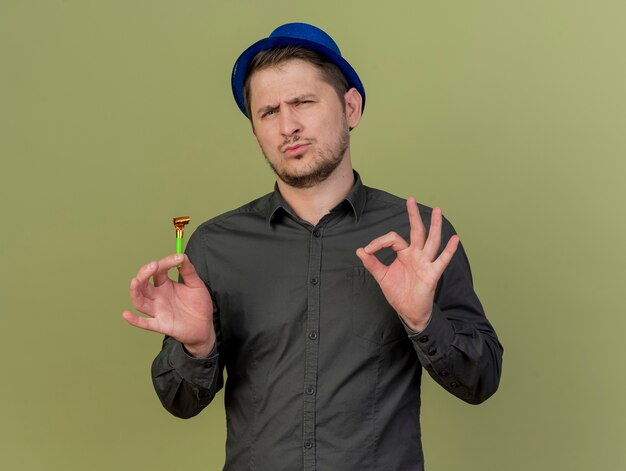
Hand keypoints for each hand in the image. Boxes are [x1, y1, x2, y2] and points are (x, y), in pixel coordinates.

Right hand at [122, 253, 214, 356]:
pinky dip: (135, 320)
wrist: (205, 326)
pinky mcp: (161, 324)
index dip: (166, 262)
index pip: (159, 270)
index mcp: (165, 284)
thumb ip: (189, 271)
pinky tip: (126, 314)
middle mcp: (158, 296)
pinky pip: (145, 323)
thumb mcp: (196, 285)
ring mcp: (158, 310)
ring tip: (135, 281)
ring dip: (135, 291)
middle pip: (143, 284)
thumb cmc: (198, 305)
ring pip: (140, 301)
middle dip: (145, 273)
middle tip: (153, 265)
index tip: (178, 258)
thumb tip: (182, 256)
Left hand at [356, 198, 458, 331]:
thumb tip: (360, 250)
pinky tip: (455, 239)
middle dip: (413, 215)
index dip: (379, 242)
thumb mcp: (382, 276)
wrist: (408, 311)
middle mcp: (416, 254)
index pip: (393, 239)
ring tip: (438, 210)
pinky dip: (449, 250)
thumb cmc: (398, 292)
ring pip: (431, 240)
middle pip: (416, 231)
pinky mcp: (432, 274)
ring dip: (434, 226)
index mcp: (404, 253)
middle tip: (411, 199)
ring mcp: (425, 262)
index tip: (368, 250)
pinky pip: (442, 260)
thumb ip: (372, 263)